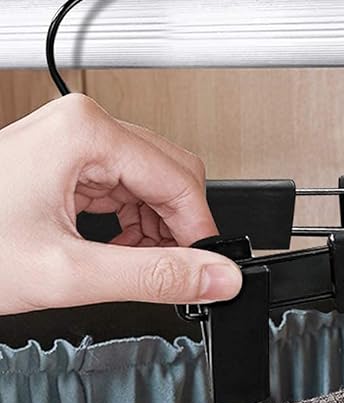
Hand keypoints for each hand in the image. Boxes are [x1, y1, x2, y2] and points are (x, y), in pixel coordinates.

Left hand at [0, 94, 241, 313]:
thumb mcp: (67, 272)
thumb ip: (154, 276)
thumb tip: (217, 277)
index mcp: (88, 133)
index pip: (181, 180)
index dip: (200, 232)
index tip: (208, 269)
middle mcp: (85, 126)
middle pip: (171, 176)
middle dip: (179, 228)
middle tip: (178, 272)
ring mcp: (75, 141)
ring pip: (151, 184)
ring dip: (156, 230)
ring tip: (139, 266)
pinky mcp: (67, 161)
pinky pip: (125, 188)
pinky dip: (133, 225)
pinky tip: (120, 252)